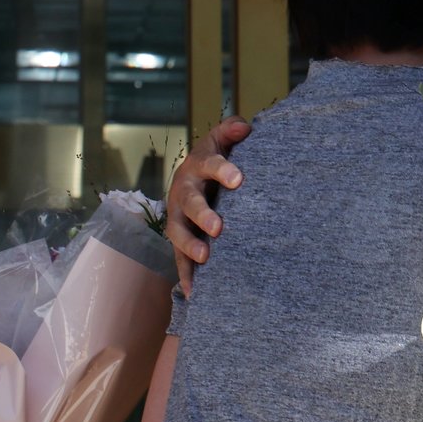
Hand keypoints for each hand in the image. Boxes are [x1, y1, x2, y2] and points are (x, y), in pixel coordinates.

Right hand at [165, 116, 251, 291]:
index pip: (210, 164)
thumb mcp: (221, 141)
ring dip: (190, 245)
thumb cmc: (214, 160)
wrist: (191, 179)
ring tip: (205, 258)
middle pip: (190, 203)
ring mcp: (177, 217)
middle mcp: (184, 191)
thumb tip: (245, 126)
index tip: (239, 179)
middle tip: (219, 228)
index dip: (223, 171)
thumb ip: (231, 130)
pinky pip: (179, 259)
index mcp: (198, 165)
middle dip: (203, 215)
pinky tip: (195, 294)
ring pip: (178, 232)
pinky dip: (186, 276)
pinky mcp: (178, 239)